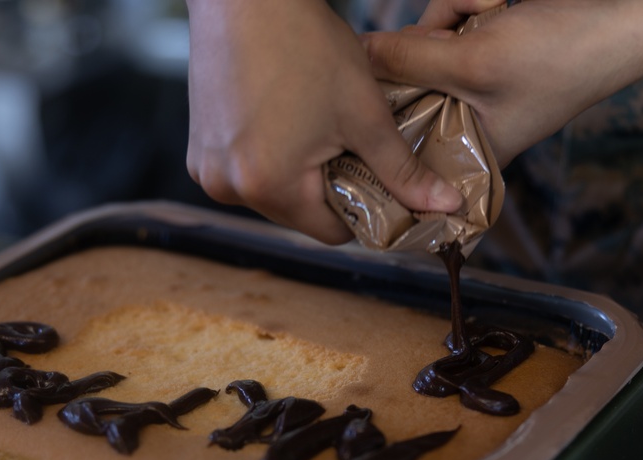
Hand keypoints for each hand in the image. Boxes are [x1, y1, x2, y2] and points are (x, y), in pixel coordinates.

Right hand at [184, 0, 464, 244]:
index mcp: (271, 185)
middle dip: (328, 186)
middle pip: (300, 213)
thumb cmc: (303, 45)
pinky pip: (245, 172)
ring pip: (273, 193)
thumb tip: (445, 205)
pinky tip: (282, 119)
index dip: (363, 209)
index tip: (377, 180)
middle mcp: (229, 188)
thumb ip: (402, 169)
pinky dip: (267, 156)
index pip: (332, 232)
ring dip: (297, 173)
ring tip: (311, 126)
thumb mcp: (364, 112)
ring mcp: (207, 170)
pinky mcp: (197, 150)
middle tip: (346, 142)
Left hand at [362, 0, 642, 165]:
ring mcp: (483, 80)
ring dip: (454, 15)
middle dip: (431, 45)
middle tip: (469, 32)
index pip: (408, 144)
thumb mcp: (473, 60)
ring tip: (491, 8)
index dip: (390, 113)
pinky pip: (456, 25)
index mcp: (475, 147)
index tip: (380, 86)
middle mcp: (475, 118)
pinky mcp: (491, 46)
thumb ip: (409, 60)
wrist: (633, 13)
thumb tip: (359, 56)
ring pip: (431, 45)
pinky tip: (496, 0)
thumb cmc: (563, 52)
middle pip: (413, 84)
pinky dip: (470, 5)